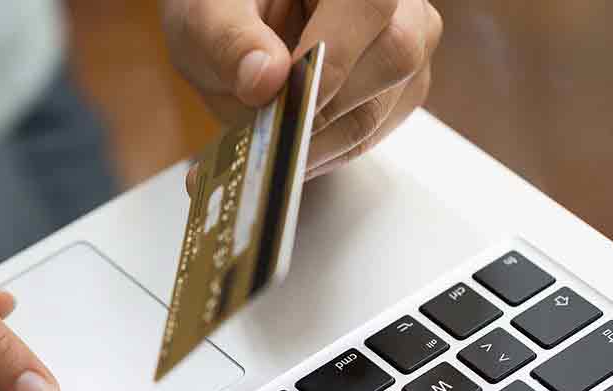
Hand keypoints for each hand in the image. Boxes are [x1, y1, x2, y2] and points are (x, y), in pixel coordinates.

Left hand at [165, 0, 441, 178]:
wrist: (234, 34)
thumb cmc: (224, 12)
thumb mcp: (207, 18)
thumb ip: (230, 41)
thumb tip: (265, 80)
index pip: (370, 6)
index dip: (337, 57)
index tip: (288, 99)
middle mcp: (396, 4)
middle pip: (392, 60)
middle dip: (323, 109)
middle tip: (267, 132)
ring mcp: (405, 49)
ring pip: (380, 109)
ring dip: (316, 143)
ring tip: (264, 151)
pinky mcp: (395, 94)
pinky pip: (369, 136)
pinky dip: (321, 153)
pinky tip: (282, 153)